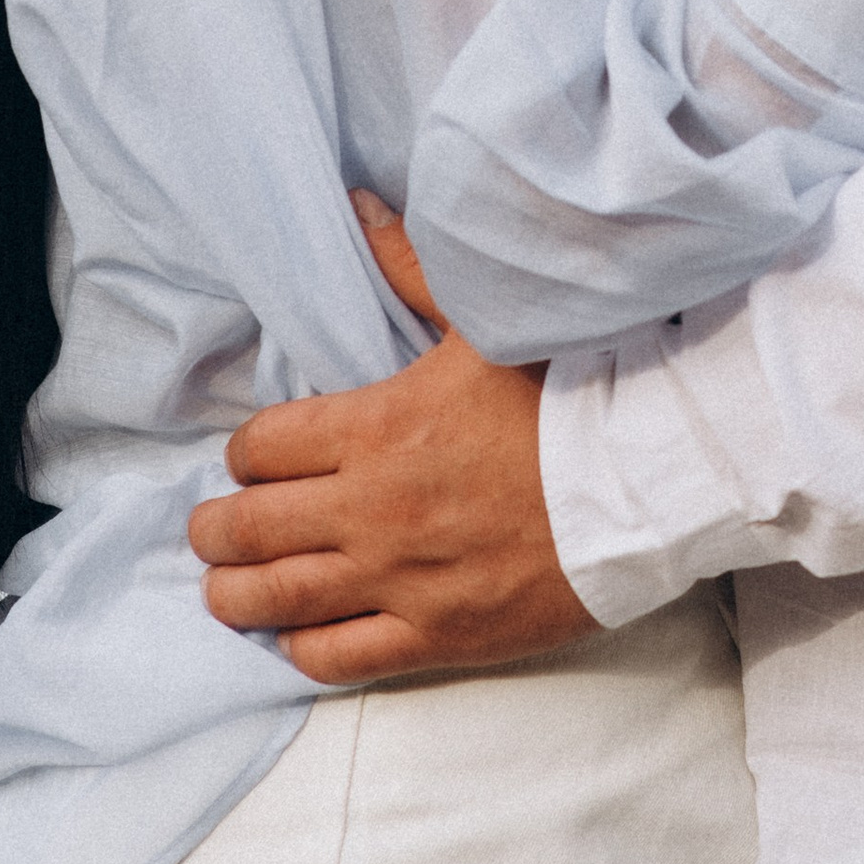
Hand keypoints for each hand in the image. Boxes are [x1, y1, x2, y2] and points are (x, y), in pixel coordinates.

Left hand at [185, 197, 596, 680]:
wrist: (651, 481)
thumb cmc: (574, 394)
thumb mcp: (485, 321)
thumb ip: (411, 269)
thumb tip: (358, 207)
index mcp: (377, 426)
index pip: (262, 447)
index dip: (247, 452)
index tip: (257, 457)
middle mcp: (372, 508)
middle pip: (249, 527)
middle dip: (216, 528)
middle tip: (213, 526)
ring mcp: (400, 579)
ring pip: (275, 598)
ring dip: (233, 592)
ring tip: (225, 586)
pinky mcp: (437, 635)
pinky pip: (336, 657)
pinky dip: (300, 646)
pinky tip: (295, 633)